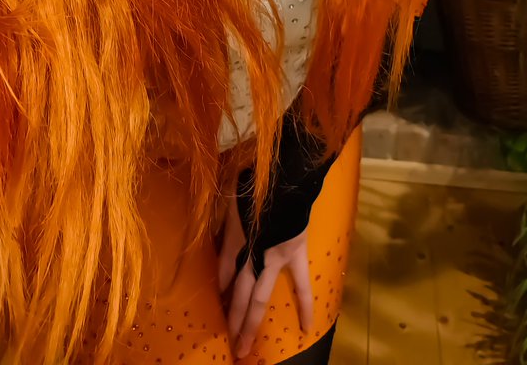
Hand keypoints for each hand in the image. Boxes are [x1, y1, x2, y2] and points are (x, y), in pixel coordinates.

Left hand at [217, 195, 313, 358]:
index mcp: (235, 239)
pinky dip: (305, 305)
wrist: (286, 178)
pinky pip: (302, 284)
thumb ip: (227, 229)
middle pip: (237, 292)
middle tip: (229, 344)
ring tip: (243, 348)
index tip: (219, 300)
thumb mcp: (231, 201)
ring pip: (258, 296)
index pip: (223, 271)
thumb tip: (223, 258)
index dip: (220, 288)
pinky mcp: (295, 254)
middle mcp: (251, 254)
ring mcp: (273, 258)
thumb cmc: (256, 184)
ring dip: (249, 323)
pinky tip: (306, 327)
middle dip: (231, 319)